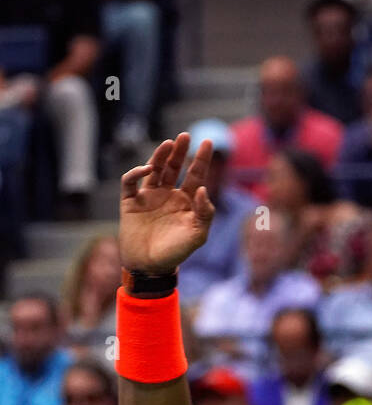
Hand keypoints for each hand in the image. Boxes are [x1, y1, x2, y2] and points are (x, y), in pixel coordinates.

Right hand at [120, 133, 214, 273]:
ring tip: (169, 144)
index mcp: (186, 201)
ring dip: (160, 155)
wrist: (149, 268)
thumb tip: (202, 188)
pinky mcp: (130, 202)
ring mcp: (148, 197)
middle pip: (174, 167)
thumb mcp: (197, 235)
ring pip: (154, 169)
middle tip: (186, 136)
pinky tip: (147, 170)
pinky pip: (131, 182)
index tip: (208, 142)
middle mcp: (167, 195)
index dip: (201, 159)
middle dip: (180, 151)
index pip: (195, 175)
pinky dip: (137, 173)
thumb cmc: (176, 254)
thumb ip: (205, 212)